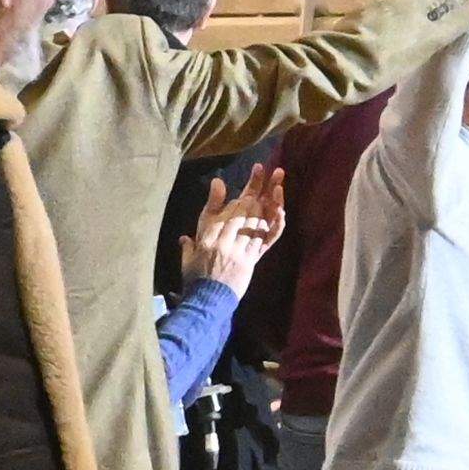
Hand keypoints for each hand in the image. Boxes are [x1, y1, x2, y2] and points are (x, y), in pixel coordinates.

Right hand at [185, 158, 286, 293]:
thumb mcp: (188, 253)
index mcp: (207, 233)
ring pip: (258, 220)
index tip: (257, 169)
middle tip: (275, 172)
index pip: (231, 204)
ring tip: (279, 184)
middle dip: (261, 188)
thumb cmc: (195, 277)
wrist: (206, 300)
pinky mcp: (252, 260)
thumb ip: (191, 236)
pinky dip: (275, 226)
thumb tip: (187, 231)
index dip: (246, 186)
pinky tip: (281, 212)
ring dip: (271, 201)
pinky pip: (266, 240)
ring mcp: (241, 249)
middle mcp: (225, 238)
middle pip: (247, 208)